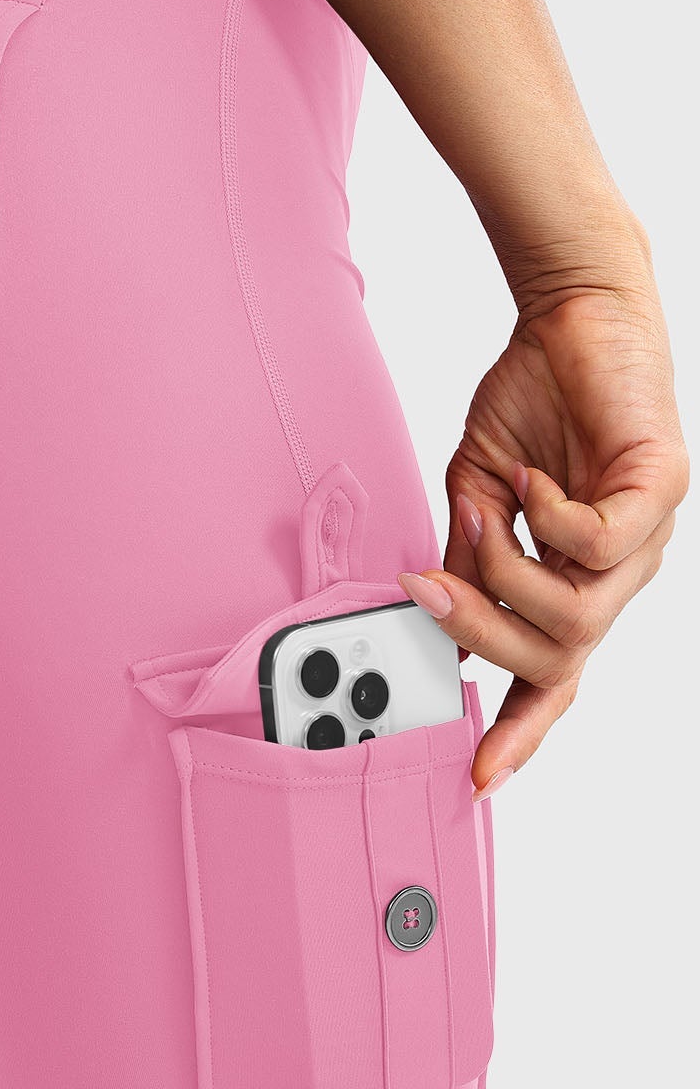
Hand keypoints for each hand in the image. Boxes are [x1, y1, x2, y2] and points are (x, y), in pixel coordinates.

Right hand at [396, 281, 687, 798]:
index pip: (554, 676)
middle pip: (558, 659)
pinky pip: (596, 543)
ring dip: (507, 573)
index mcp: (576, 580)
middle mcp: (619, 573)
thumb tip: (433, 615)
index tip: (479, 775)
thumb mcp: (475, 493)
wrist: (575, 313)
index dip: (521, 729)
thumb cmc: (533, 398)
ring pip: (578, 614)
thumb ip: (466, 559)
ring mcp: (647, 539)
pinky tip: (526, 479)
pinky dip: (546, 518)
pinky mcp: (661, 493)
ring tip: (480, 513)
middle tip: (427, 592)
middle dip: (481, 634)